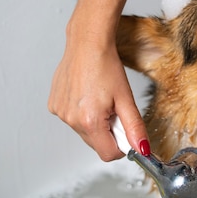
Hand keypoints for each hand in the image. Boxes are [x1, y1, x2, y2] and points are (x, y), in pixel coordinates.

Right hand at [48, 31, 149, 160]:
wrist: (87, 43)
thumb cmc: (106, 65)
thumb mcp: (126, 98)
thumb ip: (135, 128)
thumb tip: (142, 148)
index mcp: (90, 121)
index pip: (108, 154)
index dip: (121, 146)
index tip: (124, 129)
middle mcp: (71, 120)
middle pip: (96, 143)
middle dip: (108, 131)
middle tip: (113, 108)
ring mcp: (60, 113)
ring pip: (84, 131)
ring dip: (94, 121)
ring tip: (99, 98)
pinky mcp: (54, 105)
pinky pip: (72, 119)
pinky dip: (81, 112)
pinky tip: (86, 94)